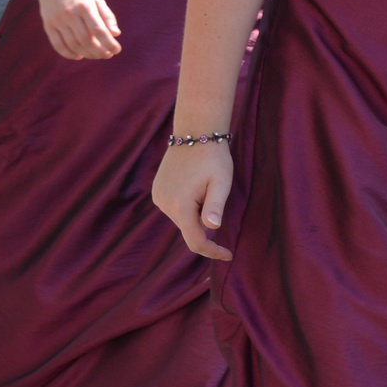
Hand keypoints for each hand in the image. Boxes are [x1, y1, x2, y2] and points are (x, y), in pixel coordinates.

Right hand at [34, 0, 121, 58]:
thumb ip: (107, 16)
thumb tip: (116, 34)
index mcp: (85, 6)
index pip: (99, 30)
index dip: (109, 43)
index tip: (117, 50)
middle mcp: (70, 14)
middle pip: (86, 40)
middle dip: (99, 52)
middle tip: (107, 55)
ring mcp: (57, 20)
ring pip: (73, 45)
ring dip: (87, 54)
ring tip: (96, 55)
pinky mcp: (48, 26)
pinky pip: (58, 45)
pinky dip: (69, 54)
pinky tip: (79, 56)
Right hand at [152, 142, 234, 259]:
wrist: (195, 132)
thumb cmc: (213, 158)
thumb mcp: (221, 182)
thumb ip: (216, 206)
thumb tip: (213, 228)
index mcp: (181, 206)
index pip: (196, 242)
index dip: (213, 251)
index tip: (229, 254)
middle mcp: (164, 204)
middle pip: (189, 230)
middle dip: (205, 225)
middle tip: (217, 197)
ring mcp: (158, 197)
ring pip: (182, 219)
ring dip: (195, 214)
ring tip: (205, 187)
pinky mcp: (157, 191)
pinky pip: (174, 208)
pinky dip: (186, 206)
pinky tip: (194, 186)